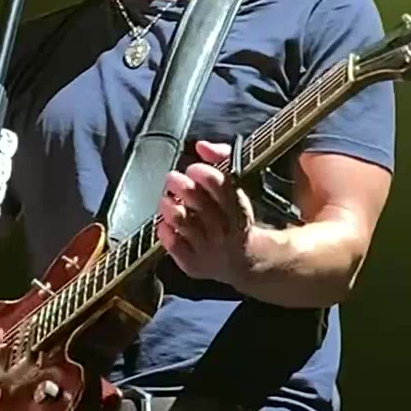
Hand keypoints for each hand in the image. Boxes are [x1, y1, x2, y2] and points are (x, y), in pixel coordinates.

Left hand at [156, 139, 256, 286]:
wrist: (245, 260)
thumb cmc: (238, 216)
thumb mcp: (241, 186)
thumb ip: (223, 159)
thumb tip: (202, 146)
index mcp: (242, 212)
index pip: (225, 191)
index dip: (207, 176)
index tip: (194, 168)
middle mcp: (226, 233)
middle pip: (201, 206)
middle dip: (182, 187)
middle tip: (172, 177)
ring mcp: (209, 251)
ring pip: (184, 224)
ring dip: (169, 207)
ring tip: (165, 198)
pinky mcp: (194, 265)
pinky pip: (173, 246)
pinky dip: (165, 231)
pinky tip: (164, 222)